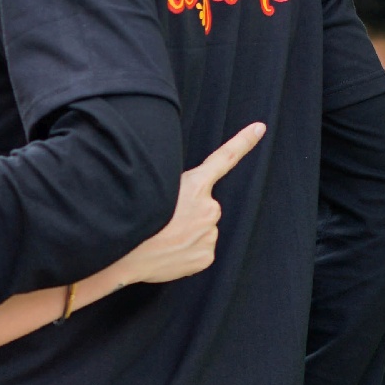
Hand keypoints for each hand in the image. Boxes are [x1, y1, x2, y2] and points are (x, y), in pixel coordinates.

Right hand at [119, 120, 265, 286]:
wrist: (124, 256)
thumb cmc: (133, 220)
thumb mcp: (153, 189)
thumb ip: (178, 191)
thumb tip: (183, 207)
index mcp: (195, 186)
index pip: (224, 158)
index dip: (243, 141)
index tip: (259, 128)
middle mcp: (209, 208)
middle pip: (205, 207)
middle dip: (190, 215)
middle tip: (165, 225)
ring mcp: (209, 234)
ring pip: (202, 230)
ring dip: (187, 234)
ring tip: (163, 240)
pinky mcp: (206, 256)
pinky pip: (200, 250)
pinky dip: (188, 252)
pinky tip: (170, 253)